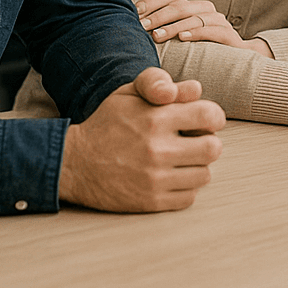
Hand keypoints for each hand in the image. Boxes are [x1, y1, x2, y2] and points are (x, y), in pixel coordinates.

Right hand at [57, 67, 225, 211]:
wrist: (73, 164)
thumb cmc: (107, 123)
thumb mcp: (129, 94)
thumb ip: (162, 84)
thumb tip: (197, 89)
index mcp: (155, 118)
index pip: (210, 116)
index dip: (213, 117)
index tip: (206, 121)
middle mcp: (157, 149)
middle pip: (213, 148)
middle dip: (208, 143)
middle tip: (195, 142)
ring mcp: (154, 179)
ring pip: (204, 175)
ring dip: (196, 167)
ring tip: (180, 160)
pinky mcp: (150, 202)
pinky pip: (188, 197)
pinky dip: (184, 188)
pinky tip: (170, 177)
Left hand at [137, 0, 272, 56]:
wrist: (237, 62)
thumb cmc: (202, 50)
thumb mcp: (181, 38)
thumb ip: (163, 31)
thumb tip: (134, 29)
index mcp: (192, 8)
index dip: (153, 2)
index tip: (135, 12)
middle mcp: (206, 11)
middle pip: (181, 5)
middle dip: (159, 16)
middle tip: (141, 26)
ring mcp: (219, 22)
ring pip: (195, 17)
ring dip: (174, 26)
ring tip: (157, 36)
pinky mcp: (229, 36)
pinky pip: (213, 30)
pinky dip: (196, 32)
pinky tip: (183, 38)